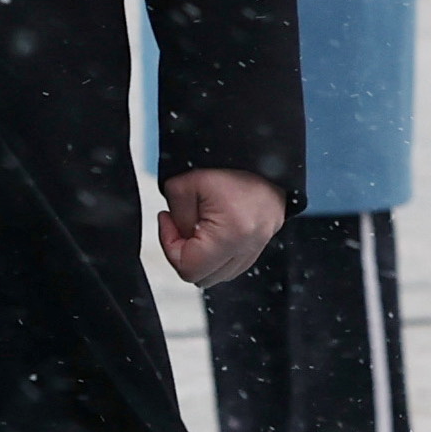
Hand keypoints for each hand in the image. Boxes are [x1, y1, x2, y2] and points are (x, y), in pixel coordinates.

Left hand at [159, 167, 285, 285]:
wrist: (263, 153)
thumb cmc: (228, 165)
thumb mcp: (185, 185)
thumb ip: (176, 218)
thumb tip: (178, 236)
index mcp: (231, 234)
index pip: (188, 268)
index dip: (169, 247)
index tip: (167, 221)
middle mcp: (248, 245)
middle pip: (204, 278)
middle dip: (185, 254)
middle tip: (180, 225)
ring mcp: (258, 246)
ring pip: (219, 274)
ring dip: (203, 257)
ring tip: (198, 226)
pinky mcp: (262, 241)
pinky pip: (234, 264)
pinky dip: (219, 254)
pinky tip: (213, 230)